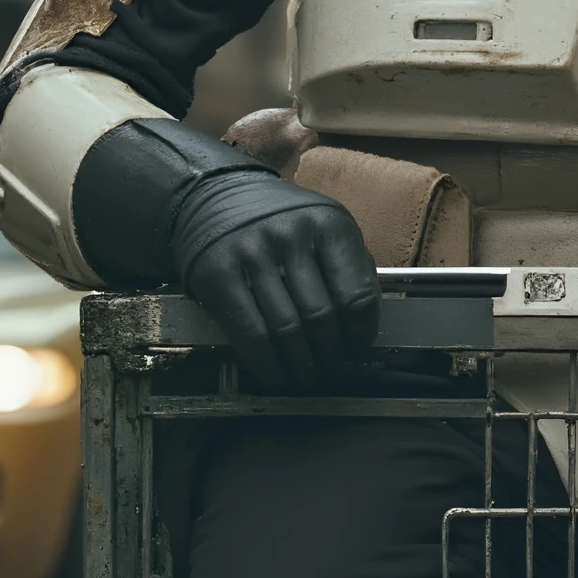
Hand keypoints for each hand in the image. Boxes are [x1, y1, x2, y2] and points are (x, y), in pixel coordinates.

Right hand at [169, 169, 378, 389]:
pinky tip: (275, 376)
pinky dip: (267, 365)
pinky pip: (250, 333)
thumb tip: (363, 329)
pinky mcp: (218, 274)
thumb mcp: (323, 227)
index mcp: (329, 225)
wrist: (213, 197)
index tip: (357, 354)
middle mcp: (291, 235)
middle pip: (322, 317)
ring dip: (299, 368)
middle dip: (330, 358)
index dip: (361, 336)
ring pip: (287, 330)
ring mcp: (252, 253)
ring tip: (306, 380)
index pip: (358, 296)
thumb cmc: (280, 222)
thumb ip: (348, 267)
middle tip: (331, 375)